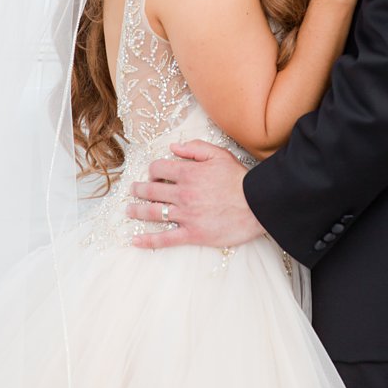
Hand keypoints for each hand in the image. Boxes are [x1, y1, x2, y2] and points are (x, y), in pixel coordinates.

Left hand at [125, 140, 264, 249]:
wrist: (258, 204)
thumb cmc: (240, 179)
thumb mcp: (219, 154)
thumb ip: (194, 148)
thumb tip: (173, 147)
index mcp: (187, 173)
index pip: (158, 168)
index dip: (152, 170)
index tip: (152, 174)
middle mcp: (182, 194)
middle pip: (151, 191)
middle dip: (138, 190)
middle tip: (132, 191)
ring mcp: (186, 215)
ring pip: (153, 213)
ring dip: (136, 211)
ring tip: (128, 210)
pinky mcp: (193, 234)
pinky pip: (165, 239)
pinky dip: (148, 240)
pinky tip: (134, 240)